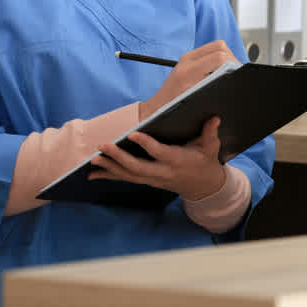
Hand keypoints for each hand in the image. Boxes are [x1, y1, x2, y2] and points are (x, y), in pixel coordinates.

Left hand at [88, 116, 226, 200]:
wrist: (204, 188)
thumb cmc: (206, 163)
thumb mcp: (211, 149)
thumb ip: (210, 134)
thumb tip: (214, 118)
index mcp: (177, 161)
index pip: (159, 153)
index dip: (146, 144)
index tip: (132, 133)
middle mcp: (162, 172)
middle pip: (137, 167)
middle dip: (118, 158)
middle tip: (102, 147)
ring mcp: (153, 179)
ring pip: (128, 175)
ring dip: (109, 168)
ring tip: (93, 159)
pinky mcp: (147, 181)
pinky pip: (126, 179)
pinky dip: (109, 176)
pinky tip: (93, 174)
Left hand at [138, 40, 238, 120]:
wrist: (154, 110)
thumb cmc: (172, 111)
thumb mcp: (195, 104)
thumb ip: (213, 90)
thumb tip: (231, 80)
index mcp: (189, 71)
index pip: (219, 56)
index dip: (234, 64)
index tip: (239, 74)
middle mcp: (187, 60)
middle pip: (220, 46)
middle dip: (232, 58)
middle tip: (236, 73)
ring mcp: (187, 58)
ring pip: (216, 46)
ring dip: (226, 57)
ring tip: (229, 72)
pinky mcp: (188, 60)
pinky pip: (209, 51)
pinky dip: (218, 59)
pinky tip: (219, 73)